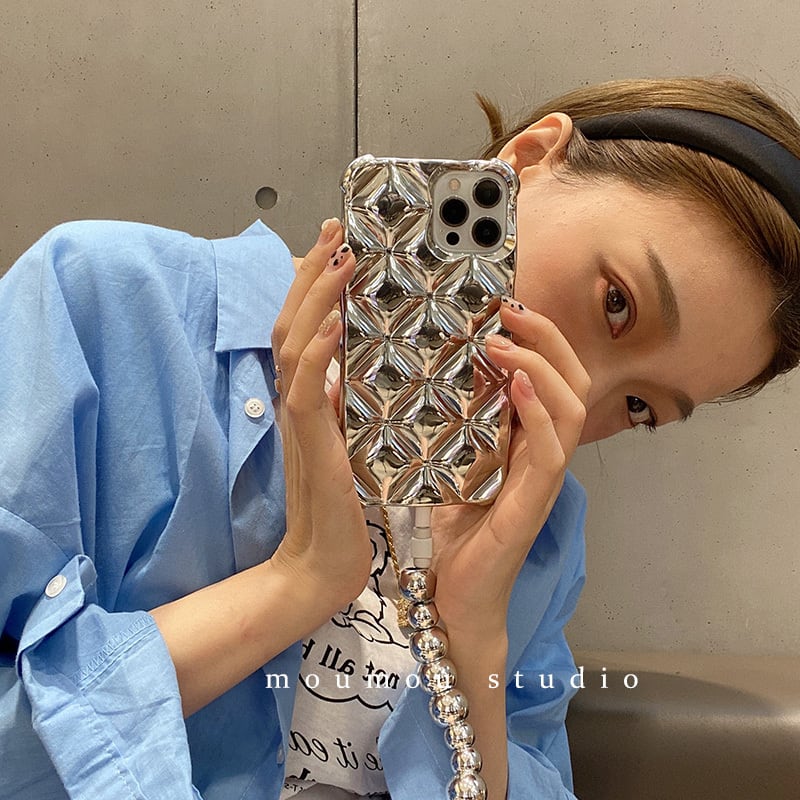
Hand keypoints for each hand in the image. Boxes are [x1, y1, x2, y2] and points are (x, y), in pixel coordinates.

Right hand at [269, 219, 371, 615]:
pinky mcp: (309, 444)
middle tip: (336, 229)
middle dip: (313, 272)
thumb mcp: (348, 443)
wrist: (323, 564)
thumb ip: (344, 405)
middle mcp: (297, 400)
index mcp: (310, 398)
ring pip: (294, 344)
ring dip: (316, 297)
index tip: (338, 246)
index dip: (317, 286)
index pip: (306, 329)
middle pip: (292, 321)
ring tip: (338, 255)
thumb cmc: (343, 508)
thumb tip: (350, 368)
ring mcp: (298, 419)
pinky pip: (305, 389)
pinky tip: (333, 323)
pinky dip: (316, 352)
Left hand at [430, 301, 590, 636]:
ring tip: (503, 342)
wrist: (456, 594)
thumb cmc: (455, 530)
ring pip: (573, 407)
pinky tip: (514, 386)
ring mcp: (545, 477)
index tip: (503, 306)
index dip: (536, 336)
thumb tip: (432, 373)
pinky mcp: (535, 502)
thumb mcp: (454, 463)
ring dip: (540, 366)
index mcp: (527, 438)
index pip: (550, 374)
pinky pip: (553, 449)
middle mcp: (544, 451)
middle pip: (573, 379)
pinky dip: (539, 412)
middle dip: (547, 337)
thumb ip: (457, 423)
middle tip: (510, 310)